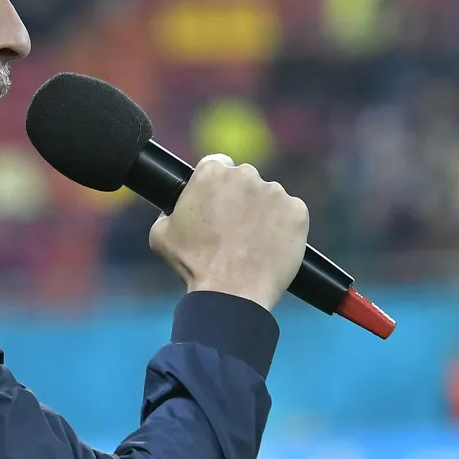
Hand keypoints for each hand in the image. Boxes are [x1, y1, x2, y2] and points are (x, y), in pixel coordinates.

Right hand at [149, 153, 307, 311]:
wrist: (231, 294)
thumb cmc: (193, 265)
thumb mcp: (160, 232)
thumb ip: (168, 209)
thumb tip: (176, 207)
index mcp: (212, 172)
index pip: (217, 165)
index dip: (215, 186)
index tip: (216, 204)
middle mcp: (246, 174)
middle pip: (244, 179)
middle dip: (239, 198)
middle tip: (232, 229)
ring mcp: (275, 192)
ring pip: (269, 197)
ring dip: (262, 213)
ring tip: (251, 243)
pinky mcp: (298, 212)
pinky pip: (291, 215)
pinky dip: (283, 228)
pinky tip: (270, 246)